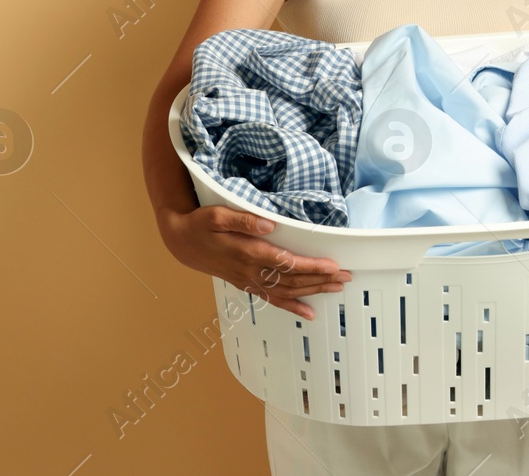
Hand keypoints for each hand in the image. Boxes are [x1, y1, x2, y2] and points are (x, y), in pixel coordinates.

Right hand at [160, 205, 351, 318]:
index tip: (332, 265)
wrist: (182, 243)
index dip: (311, 265)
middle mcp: (251, 270)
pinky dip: (292, 307)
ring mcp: (250, 280)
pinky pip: (273, 300)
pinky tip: (309, 312)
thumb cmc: (201, 225)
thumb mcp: (217, 214)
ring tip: (337, 288)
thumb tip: (267, 224)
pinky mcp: (248, 284)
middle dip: (321, 279)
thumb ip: (242, 220)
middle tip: (346, 277)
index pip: (286, 262)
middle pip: (293, 279)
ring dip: (313, 291)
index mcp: (247, 252)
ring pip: (287, 291)